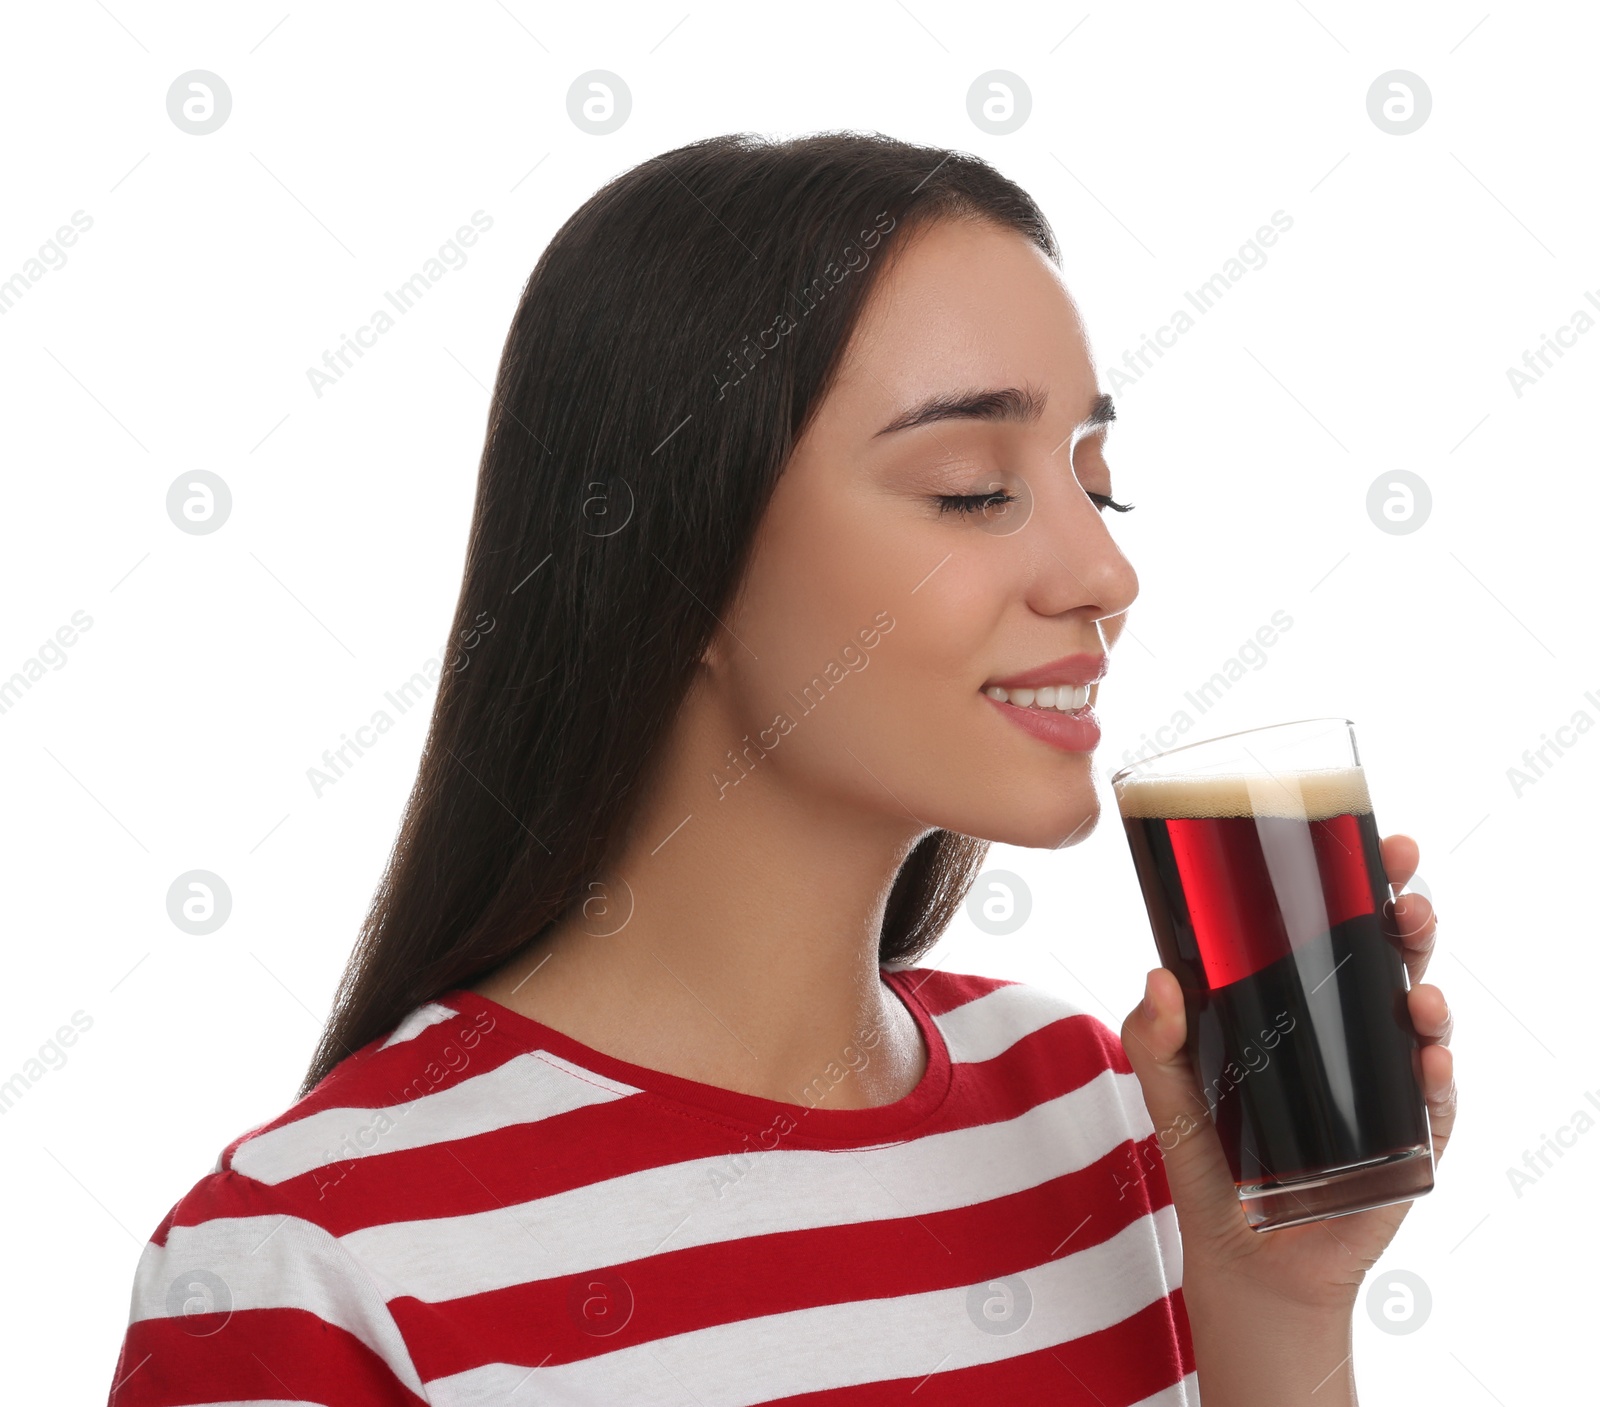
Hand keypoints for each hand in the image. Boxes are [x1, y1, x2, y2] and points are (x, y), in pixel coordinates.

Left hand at [1119, 831, 1456, 1310]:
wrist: (1241, 1251)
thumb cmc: (1207, 1152)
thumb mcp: (1168, 1085)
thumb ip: (1153, 1033)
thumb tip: (1159, 976)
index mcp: (1296, 996)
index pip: (1335, 923)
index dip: (1359, 880)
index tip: (1374, 844)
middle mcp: (1347, 1027)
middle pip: (1390, 954)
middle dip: (1408, 917)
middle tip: (1406, 895)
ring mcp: (1384, 1080)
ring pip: (1422, 1018)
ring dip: (1428, 992)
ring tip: (1417, 986)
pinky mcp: (1407, 1139)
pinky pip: (1432, 1102)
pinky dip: (1434, 1077)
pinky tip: (1426, 1058)